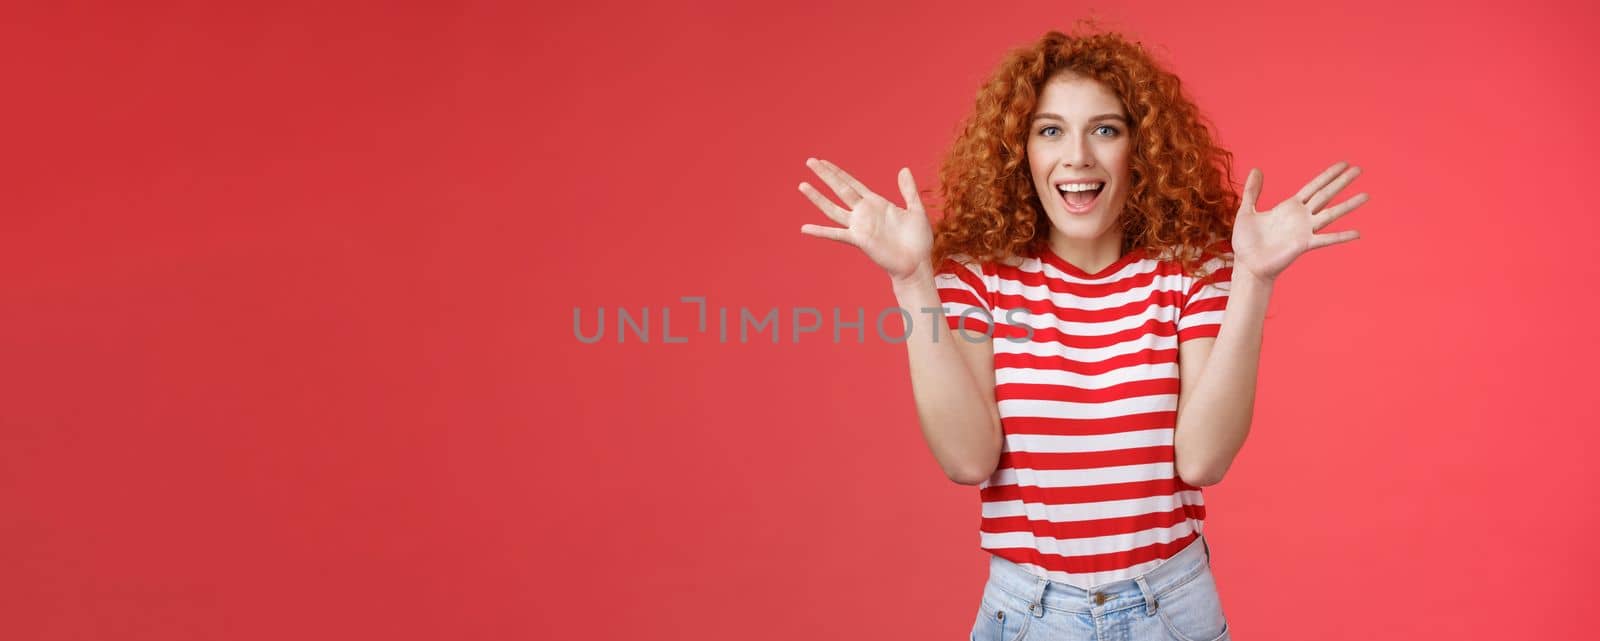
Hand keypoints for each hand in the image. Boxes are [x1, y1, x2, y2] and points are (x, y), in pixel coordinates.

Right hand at [798, 158, 933, 282]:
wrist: (917, 264)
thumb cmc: (918, 240)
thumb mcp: (916, 210)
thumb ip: (908, 190)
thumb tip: (903, 169)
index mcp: (876, 203)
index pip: (852, 183)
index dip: (838, 172)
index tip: (824, 162)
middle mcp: (864, 213)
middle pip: (840, 189)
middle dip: (825, 175)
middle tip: (809, 161)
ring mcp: (860, 226)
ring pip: (833, 209)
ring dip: (818, 198)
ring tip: (802, 185)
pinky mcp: (859, 240)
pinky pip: (836, 234)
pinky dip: (820, 231)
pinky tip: (805, 228)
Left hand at [1231, 161, 1369, 283]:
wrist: (1247, 264)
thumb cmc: (1246, 241)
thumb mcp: (1247, 211)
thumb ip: (1252, 191)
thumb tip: (1256, 169)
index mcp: (1290, 207)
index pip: (1314, 186)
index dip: (1328, 175)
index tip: (1344, 164)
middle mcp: (1301, 216)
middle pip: (1326, 194)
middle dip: (1342, 182)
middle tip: (1360, 169)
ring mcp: (1304, 230)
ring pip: (1331, 214)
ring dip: (1348, 205)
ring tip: (1366, 195)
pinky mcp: (1303, 245)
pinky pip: (1326, 239)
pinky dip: (1341, 236)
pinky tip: (1357, 233)